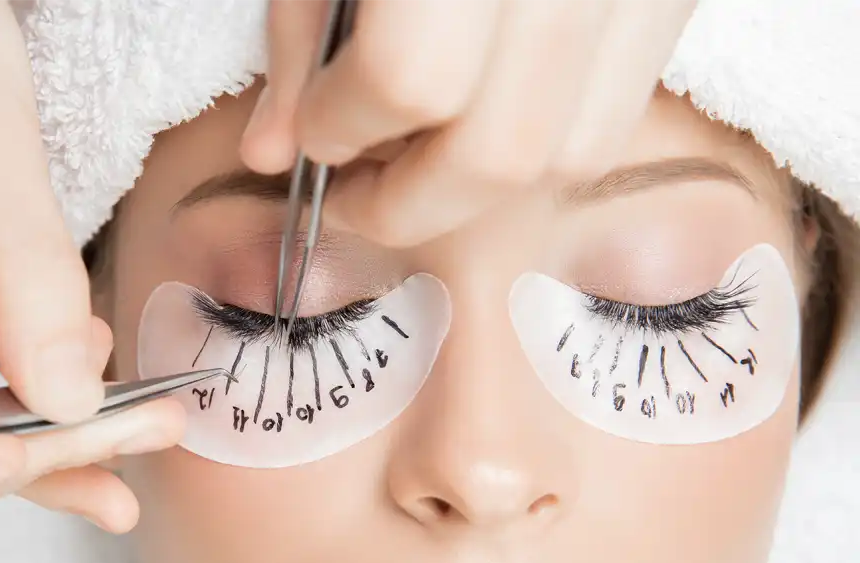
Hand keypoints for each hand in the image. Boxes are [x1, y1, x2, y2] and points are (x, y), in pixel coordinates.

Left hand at [242, 0, 697, 244]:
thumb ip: (300, 30)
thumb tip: (275, 152)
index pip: (410, 79)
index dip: (344, 126)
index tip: (315, 130)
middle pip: (505, 150)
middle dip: (409, 202)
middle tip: (357, 190)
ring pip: (572, 150)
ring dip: (478, 187)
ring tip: (417, 157)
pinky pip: (616, 107)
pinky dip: (540, 141)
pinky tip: (483, 115)